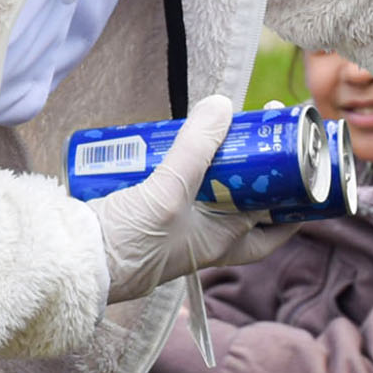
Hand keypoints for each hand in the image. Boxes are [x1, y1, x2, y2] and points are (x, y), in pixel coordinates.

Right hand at [94, 98, 286, 300]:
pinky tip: (173, 140)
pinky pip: (174, 185)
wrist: (71, 264)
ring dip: (213, 160)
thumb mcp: (168, 193)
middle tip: (254, 130)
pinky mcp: (147, 213)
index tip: (302, 164)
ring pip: (208, 189)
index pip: (275, 223)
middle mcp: (204, 236)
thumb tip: (222, 108)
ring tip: (216, 126)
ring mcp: (176, 225)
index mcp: (222, 242)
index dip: (293, 196)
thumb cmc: (126, 245)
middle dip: (251, 166)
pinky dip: (178, 162)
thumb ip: (195, 149)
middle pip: (242, 198)